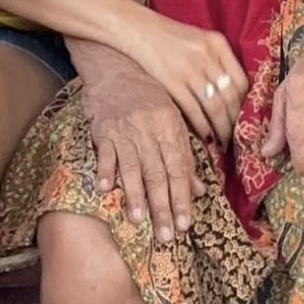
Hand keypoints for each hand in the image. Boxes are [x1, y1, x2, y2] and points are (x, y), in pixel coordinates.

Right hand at [82, 64, 206, 242]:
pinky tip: (105, 190)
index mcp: (170, 128)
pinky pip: (104, 153)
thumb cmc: (149, 97)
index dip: (182, 198)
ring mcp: (125, 130)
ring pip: (132, 167)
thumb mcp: (172, 120)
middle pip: (157, 173)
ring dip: (135, 195)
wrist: (117, 68)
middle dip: (162, 207)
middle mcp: (149, 130)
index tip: (185, 224)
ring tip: (139, 221)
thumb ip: (185, 156)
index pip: (179, 169)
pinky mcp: (103, 130)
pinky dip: (104, 171)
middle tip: (166, 235)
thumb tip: (200, 191)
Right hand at [124, 13, 248, 147]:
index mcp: (217, 43)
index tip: (243, 119)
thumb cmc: (170, 37)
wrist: (137, 29)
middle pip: (230, 96)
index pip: (241, 80)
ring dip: (220, 128)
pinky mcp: (171, 80)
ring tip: (222, 141)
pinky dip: (202, 126)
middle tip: (235, 137)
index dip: (244, 104)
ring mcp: (189, 68)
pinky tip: (205, 135)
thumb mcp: (199, 40)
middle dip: (234, 121)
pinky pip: (193, 109)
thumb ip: (216, 61)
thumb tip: (232, 95)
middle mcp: (207, 55)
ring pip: (214, 106)